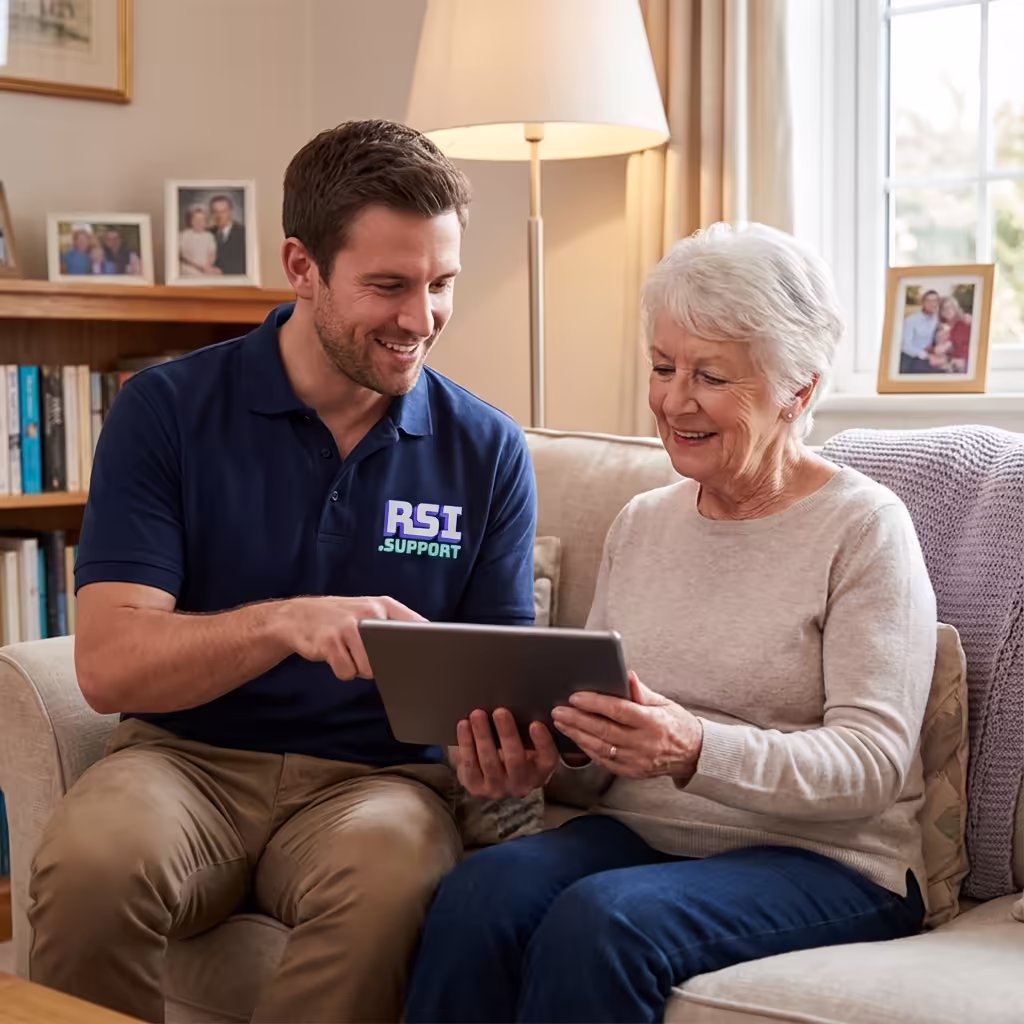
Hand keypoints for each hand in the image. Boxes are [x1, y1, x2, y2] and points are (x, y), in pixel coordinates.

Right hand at [276, 595, 423, 679]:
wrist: (297, 616)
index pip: (415, 625)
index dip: (424, 644)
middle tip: (371, 654)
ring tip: (350, 653)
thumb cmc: (340, 618)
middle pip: (393, 653)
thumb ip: (393, 625)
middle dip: (385, 663)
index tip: (426, 657)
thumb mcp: (369, 612)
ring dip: (360, 668)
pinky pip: (348, 672)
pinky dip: (344, 671)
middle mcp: (368, 613)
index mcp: (383, 605)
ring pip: (369, 668)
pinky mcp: (330, 643)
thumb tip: (421, 649)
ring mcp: (348, 627)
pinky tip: (336, 657)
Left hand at [452, 708, 560, 798]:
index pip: (547, 759)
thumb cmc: (513, 749)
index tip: (535, 723)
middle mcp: (521, 784)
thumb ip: (528, 729)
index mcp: (540, 771)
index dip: (543, 742)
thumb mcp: (527, 743)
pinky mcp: (476, 786)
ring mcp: (498, 788)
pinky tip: (464, 725)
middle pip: (515, 760)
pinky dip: (466, 743)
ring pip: (490, 762)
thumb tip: (522, 699)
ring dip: (483, 736)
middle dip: (507, 734)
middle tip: (500, 712)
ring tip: (477, 714)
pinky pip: (469, 765)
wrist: (490, 773)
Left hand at [551, 673, 703, 783]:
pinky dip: (588, 750)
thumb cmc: (677, 724)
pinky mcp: (632, 772)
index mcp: (652, 721)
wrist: (693, 754)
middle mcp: (644, 742)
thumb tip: (627, 675)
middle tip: (559, 710)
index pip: (618, 710)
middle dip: (577, 719)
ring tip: (562, 723)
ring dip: (577, 734)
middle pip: (604, 730)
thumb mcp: (664, 702)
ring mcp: (637, 760)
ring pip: (600, 747)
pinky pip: (605, 761)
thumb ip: (642, 692)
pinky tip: (577, 739)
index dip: (595, 703)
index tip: (576, 697)